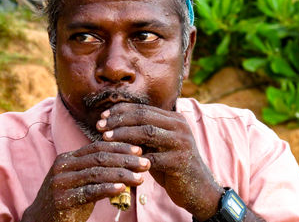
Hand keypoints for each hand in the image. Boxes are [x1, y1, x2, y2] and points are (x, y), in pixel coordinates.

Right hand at [21, 142, 149, 221]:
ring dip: (122, 175)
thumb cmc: (67, 199)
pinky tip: (123, 188)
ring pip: (97, 173)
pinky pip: (89, 192)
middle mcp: (63, 166)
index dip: (120, 147)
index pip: (97, 147)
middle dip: (125, 160)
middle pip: (99, 158)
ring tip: (140, 178)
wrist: (41, 221)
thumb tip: (128, 165)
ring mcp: (61, 182)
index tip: (139, 150)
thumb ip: (97, 171)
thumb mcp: (79, 181)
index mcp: (68, 158)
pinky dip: (108, 189)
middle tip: (145, 163)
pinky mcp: (63, 200)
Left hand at [97, 103, 223, 220]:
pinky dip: (133, 158)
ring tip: (105, 138)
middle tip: (100, 126)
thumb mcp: (158, 146)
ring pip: (147, 132)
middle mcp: (180, 126)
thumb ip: (143, 134)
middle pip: (144, 116)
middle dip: (119, 120)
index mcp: (174, 119)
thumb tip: (113, 123)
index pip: (143, 108)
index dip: (121, 111)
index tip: (103, 117)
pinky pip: (152, 158)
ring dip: (123, 134)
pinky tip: (119, 160)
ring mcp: (182, 142)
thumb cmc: (172, 166)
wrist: (198, 189)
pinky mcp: (180, 161)